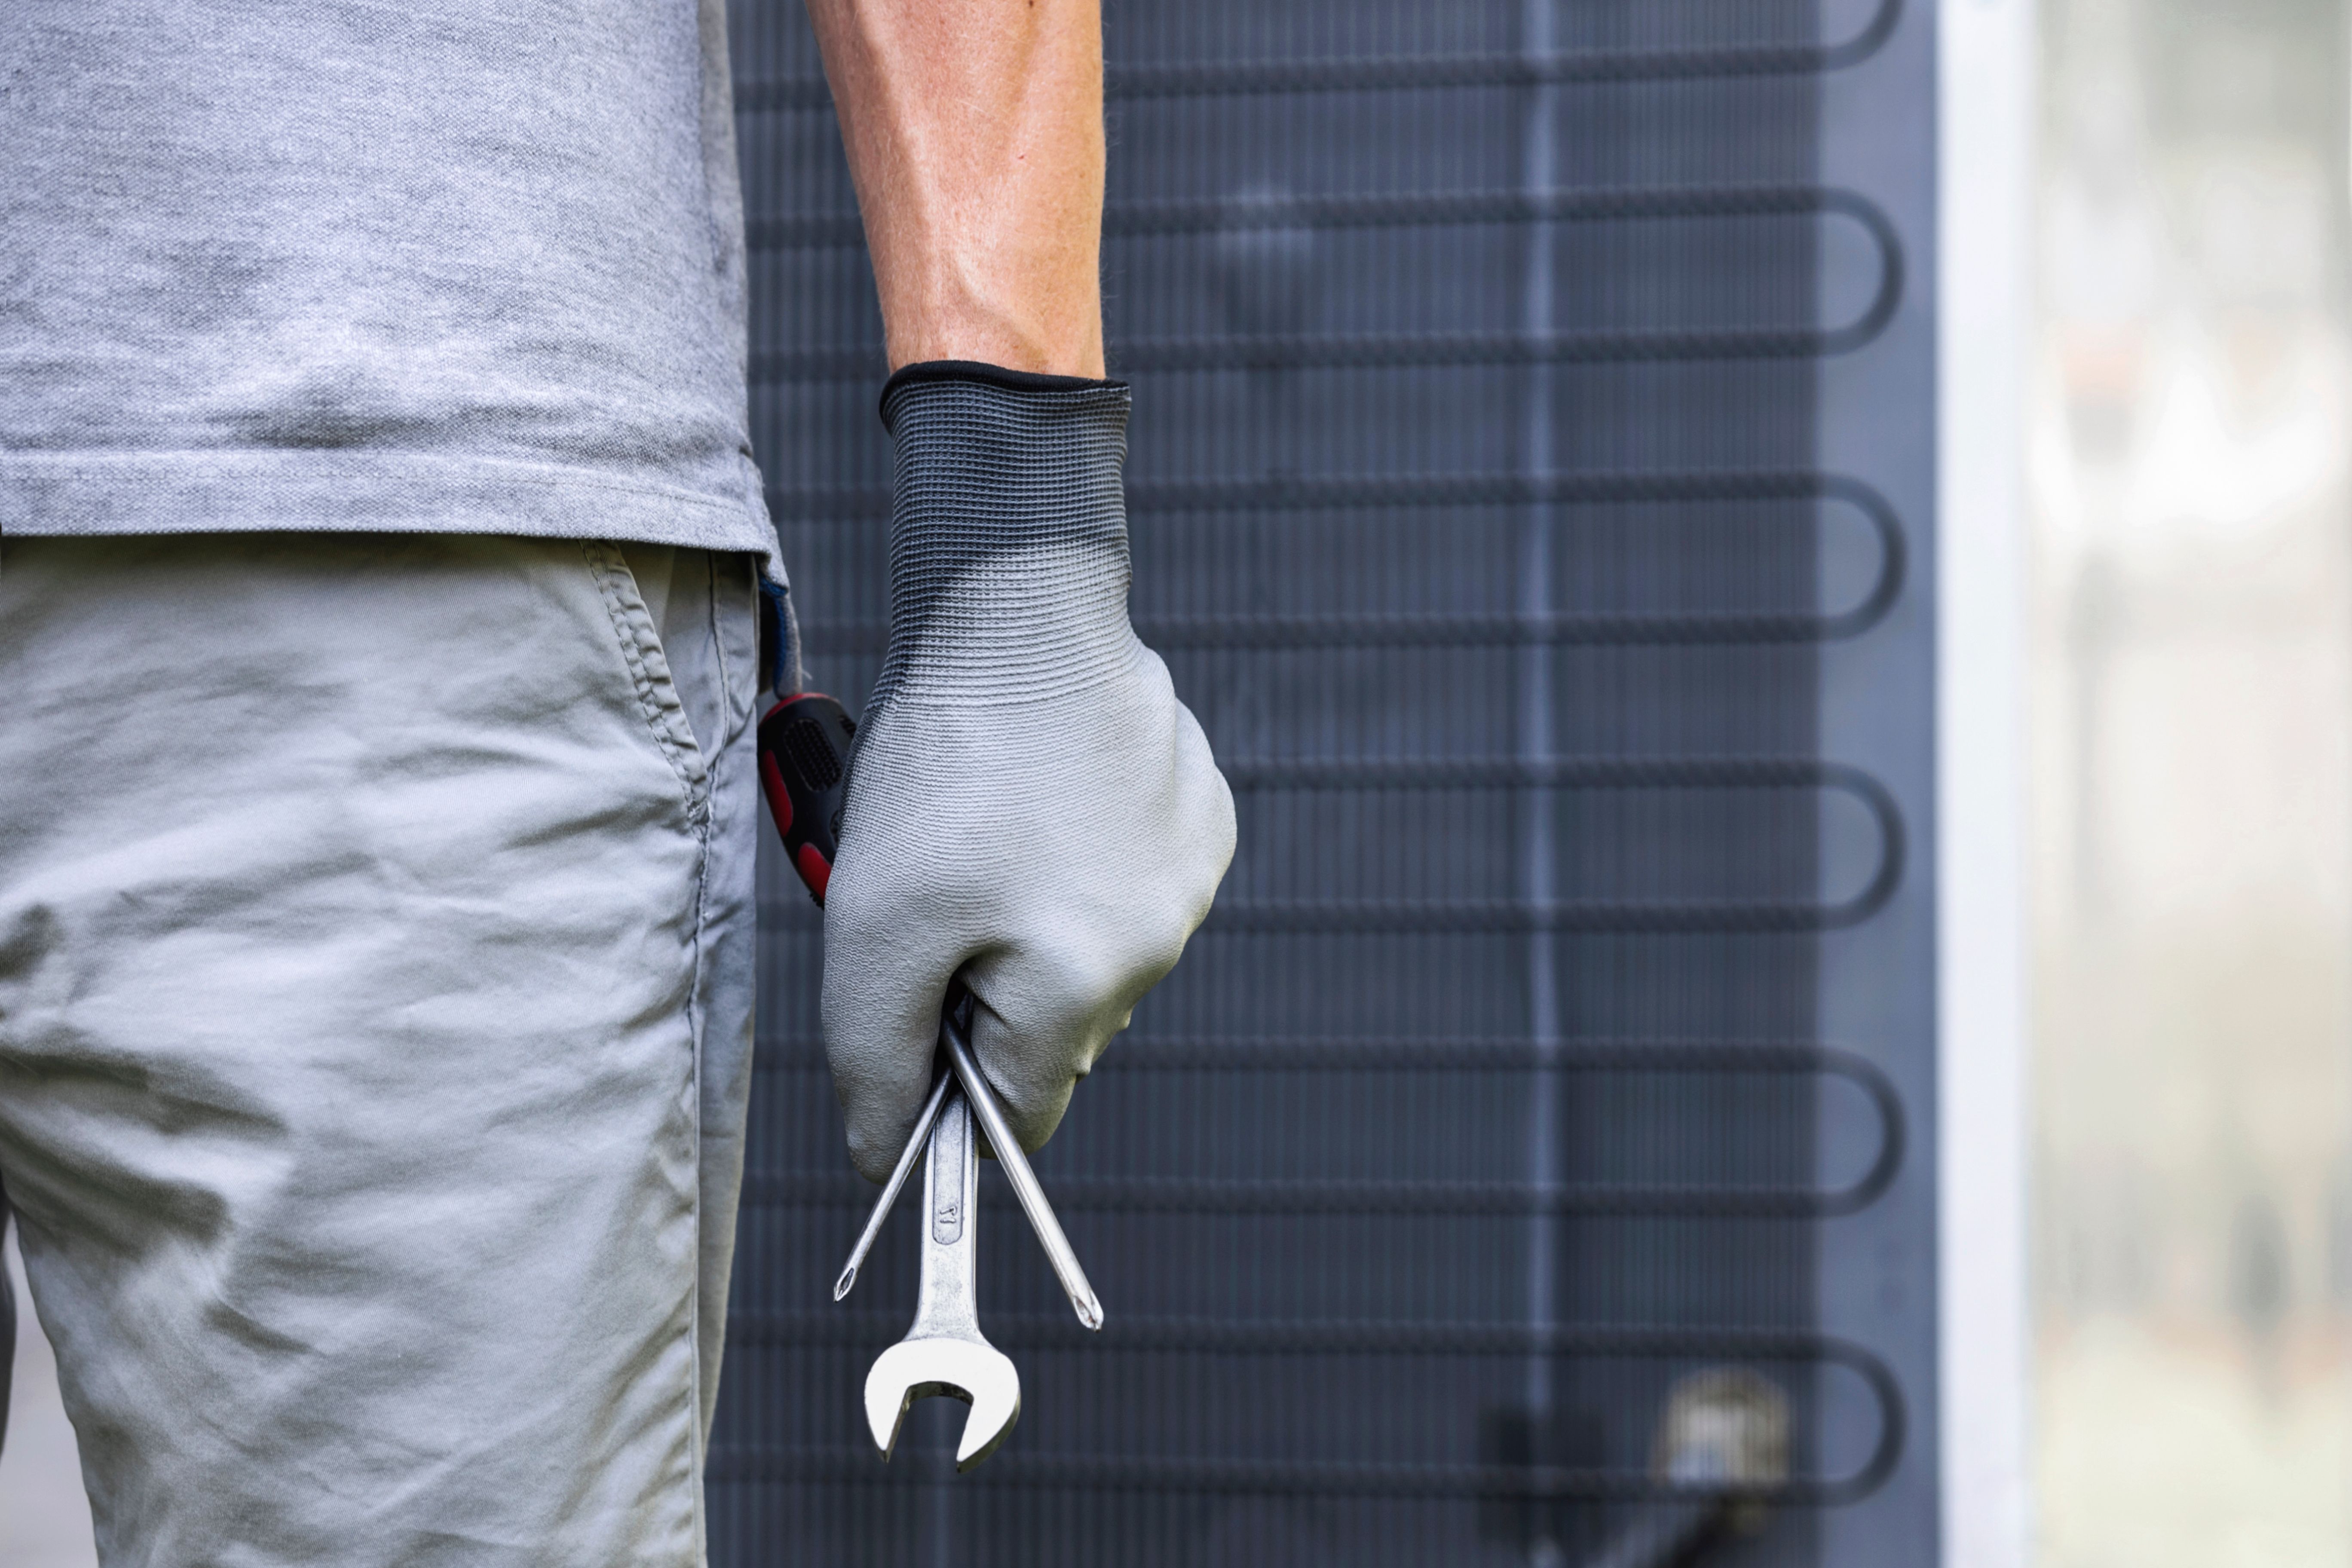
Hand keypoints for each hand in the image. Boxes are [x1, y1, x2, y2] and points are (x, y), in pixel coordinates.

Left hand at [820, 367, 1233, 1181]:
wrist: (1019, 601)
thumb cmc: (943, 763)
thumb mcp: (872, 928)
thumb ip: (875, 1060)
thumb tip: (882, 1159)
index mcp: (1087, 987)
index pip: (1019, 1116)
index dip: (951, 1094)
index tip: (910, 1026)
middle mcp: (1163, 944)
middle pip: (1054, 1034)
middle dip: (985, 993)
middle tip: (935, 899)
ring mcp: (1193, 877)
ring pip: (1092, 956)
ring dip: (1032, 924)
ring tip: (987, 833)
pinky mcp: (1202, 815)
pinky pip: (1130, 882)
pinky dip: (1079, 861)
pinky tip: (1043, 796)